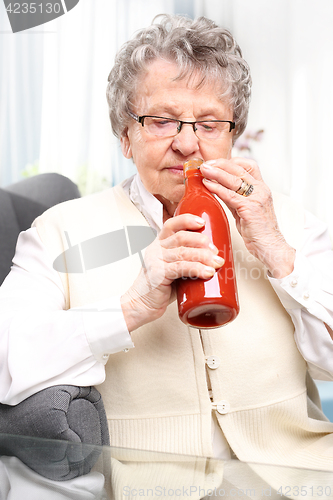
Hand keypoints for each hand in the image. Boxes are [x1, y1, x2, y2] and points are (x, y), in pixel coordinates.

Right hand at [121, 214, 223, 331]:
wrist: (141, 304)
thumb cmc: (160, 288)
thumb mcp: (174, 268)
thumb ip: (187, 260)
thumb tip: (214, 258)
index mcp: (159, 244)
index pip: (172, 224)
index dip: (187, 220)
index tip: (202, 222)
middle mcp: (156, 249)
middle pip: (181, 237)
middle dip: (202, 242)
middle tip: (216, 252)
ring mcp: (156, 260)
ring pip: (183, 252)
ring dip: (204, 256)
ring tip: (217, 263)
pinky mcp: (158, 274)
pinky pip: (181, 267)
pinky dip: (197, 269)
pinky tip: (208, 272)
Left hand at [200, 157, 295, 278]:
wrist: (271, 247)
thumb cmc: (258, 231)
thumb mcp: (245, 210)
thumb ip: (235, 198)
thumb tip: (218, 189)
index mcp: (261, 188)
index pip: (248, 166)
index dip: (231, 162)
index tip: (215, 162)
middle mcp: (261, 189)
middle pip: (239, 169)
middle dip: (220, 164)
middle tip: (205, 164)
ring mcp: (257, 198)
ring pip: (234, 179)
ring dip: (216, 173)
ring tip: (203, 170)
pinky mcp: (251, 209)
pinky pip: (230, 195)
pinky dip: (217, 188)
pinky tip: (207, 185)